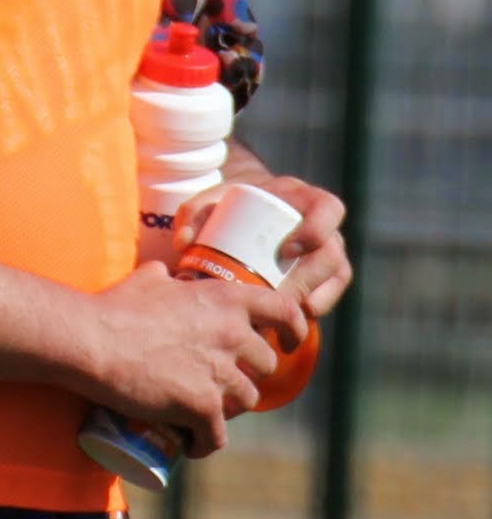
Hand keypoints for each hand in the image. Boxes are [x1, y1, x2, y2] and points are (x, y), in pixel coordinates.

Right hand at [84, 261, 304, 455]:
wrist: (90, 341)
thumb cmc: (113, 309)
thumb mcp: (146, 281)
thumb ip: (166, 277)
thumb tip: (168, 274)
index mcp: (223, 300)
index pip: (284, 310)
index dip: (294, 327)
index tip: (289, 343)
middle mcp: (231, 334)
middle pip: (264, 365)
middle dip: (246, 374)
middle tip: (220, 381)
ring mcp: (220, 373)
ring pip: (245, 401)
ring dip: (227, 409)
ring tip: (201, 413)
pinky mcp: (203, 406)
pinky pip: (216, 436)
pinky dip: (204, 443)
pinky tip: (190, 444)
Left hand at [177, 173, 350, 318]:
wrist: (241, 215)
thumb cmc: (228, 207)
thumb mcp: (211, 202)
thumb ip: (194, 214)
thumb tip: (184, 242)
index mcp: (301, 198)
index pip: (329, 208)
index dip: (316, 229)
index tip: (286, 249)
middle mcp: (323, 224)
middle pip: (331, 253)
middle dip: (306, 278)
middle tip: (273, 294)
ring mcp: (329, 250)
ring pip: (334, 277)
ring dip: (309, 297)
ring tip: (276, 312)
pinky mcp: (326, 276)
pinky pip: (330, 295)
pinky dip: (312, 308)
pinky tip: (290, 320)